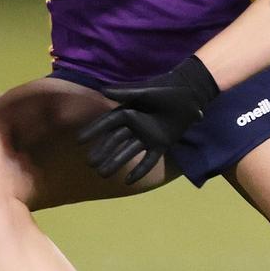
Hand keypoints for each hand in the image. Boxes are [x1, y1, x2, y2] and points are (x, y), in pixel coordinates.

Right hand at [77, 57, 220, 183]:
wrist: (190, 93)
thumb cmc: (166, 89)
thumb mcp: (145, 91)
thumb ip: (125, 92)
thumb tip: (102, 90)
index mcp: (128, 112)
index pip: (107, 124)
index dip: (94, 131)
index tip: (79, 141)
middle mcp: (135, 126)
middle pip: (115, 141)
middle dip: (102, 152)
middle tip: (90, 163)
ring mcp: (148, 137)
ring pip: (128, 152)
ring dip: (116, 163)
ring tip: (102, 174)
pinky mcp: (162, 144)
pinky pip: (149, 160)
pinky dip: (140, 170)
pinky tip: (128, 182)